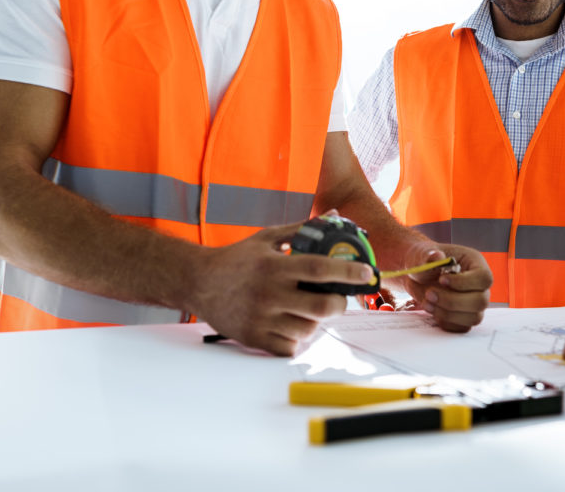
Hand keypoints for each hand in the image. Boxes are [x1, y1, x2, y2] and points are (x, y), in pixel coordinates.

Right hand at [189, 222, 375, 355]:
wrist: (198, 282)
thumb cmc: (236, 259)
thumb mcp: (267, 238)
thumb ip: (302, 230)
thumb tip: (335, 217)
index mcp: (274, 266)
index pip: (319, 269)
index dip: (347, 272)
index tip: (367, 273)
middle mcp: (269, 294)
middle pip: (321, 308)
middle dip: (339, 304)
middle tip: (338, 299)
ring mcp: (261, 319)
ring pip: (309, 329)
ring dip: (317, 321)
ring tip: (309, 309)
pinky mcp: (254, 338)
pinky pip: (291, 347)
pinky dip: (299, 338)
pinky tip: (293, 324)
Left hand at [399, 242, 491, 332]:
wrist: (417, 276)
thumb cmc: (424, 261)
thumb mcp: (422, 254)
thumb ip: (428, 256)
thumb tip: (437, 256)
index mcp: (474, 264)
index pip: (483, 278)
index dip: (465, 282)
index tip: (442, 280)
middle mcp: (478, 285)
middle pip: (480, 301)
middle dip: (452, 301)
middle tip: (429, 293)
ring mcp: (473, 303)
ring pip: (473, 317)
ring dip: (448, 314)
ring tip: (427, 303)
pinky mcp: (464, 317)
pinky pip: (462, 327)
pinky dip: (445, 322)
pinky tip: (432, 309)